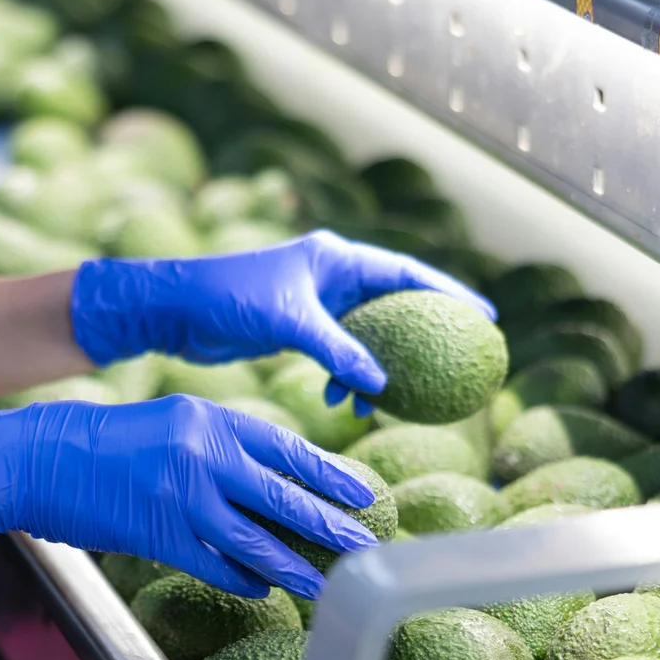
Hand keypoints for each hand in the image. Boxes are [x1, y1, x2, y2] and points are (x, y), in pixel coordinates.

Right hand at [0, 396, 379, 597]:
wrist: (42, 458)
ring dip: (294, 565)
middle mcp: (203, 457)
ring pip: (255, 539)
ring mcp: (182, 499)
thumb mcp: (170, 421)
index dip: (329, 474)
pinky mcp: (159, 537)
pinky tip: (265, 589)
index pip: (286, 449)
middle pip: (282, 496)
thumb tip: (268, 476)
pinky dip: (243, 579)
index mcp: (209, 421)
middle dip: (328, 524)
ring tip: (325, 581)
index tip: (364, 493)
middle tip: (363, 543)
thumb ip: (217, 444)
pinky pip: (214, 565)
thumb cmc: (106, 439)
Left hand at [69, 230, 493, 410]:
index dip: (448, 293)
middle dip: (421, 336)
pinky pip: (338, 353)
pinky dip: (345, 376)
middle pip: (392, 305)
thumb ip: (337, 351)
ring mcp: (314, 302)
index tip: (483, 316)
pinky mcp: (296, 327)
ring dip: (377, 367)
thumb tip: (380, 385)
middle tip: (458, 361)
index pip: (406, 273)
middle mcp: (330, 275)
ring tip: (385, 401)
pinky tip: (343, 402)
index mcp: (335, 258)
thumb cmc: (228, 300)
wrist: (176, 309)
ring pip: (365, 336)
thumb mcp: (289, 324)